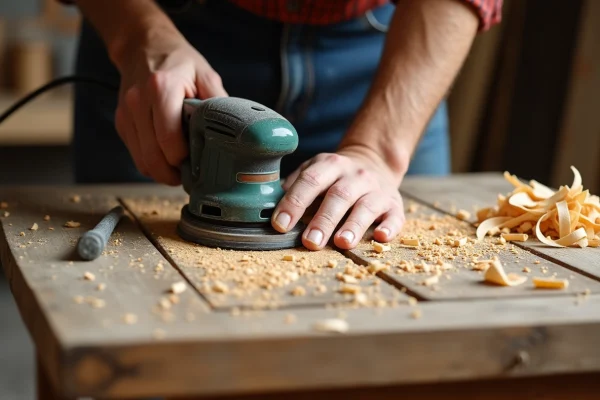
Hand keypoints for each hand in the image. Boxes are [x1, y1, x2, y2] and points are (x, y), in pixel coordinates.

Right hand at [114, 28, 227, 184]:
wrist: (143, 47)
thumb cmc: (179, 61)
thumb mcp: (205, 74)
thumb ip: (218, 102)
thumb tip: (232, 131)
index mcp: (161, 88)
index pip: (168, 139)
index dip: (184, 159)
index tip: (199, 164)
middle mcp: (138, 102)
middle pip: (153, 156)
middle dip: (173, 174)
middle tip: (191, 177)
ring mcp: (127, 114)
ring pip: (142, 161)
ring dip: (162, 173)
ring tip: (181, 171)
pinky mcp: (122, 123)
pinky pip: (136, 155)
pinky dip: (152, 164)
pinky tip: (167, 160)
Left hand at [271, 145, 405, 249]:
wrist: (375, 162)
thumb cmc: (335, 176)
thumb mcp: (314, 171)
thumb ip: (294, 186)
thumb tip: (267, 206)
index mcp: (330, 165)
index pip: (310, 181)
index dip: (294, 202)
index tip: (280, 224)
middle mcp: (355, 175)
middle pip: (339, 196)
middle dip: (323, 220)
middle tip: (310, 241)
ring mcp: (377, 190)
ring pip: (366, 206)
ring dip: (354, 225)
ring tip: (341, 243)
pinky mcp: (394, 205)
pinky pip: (395, 216)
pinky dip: (389, 227)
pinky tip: (380, 237)